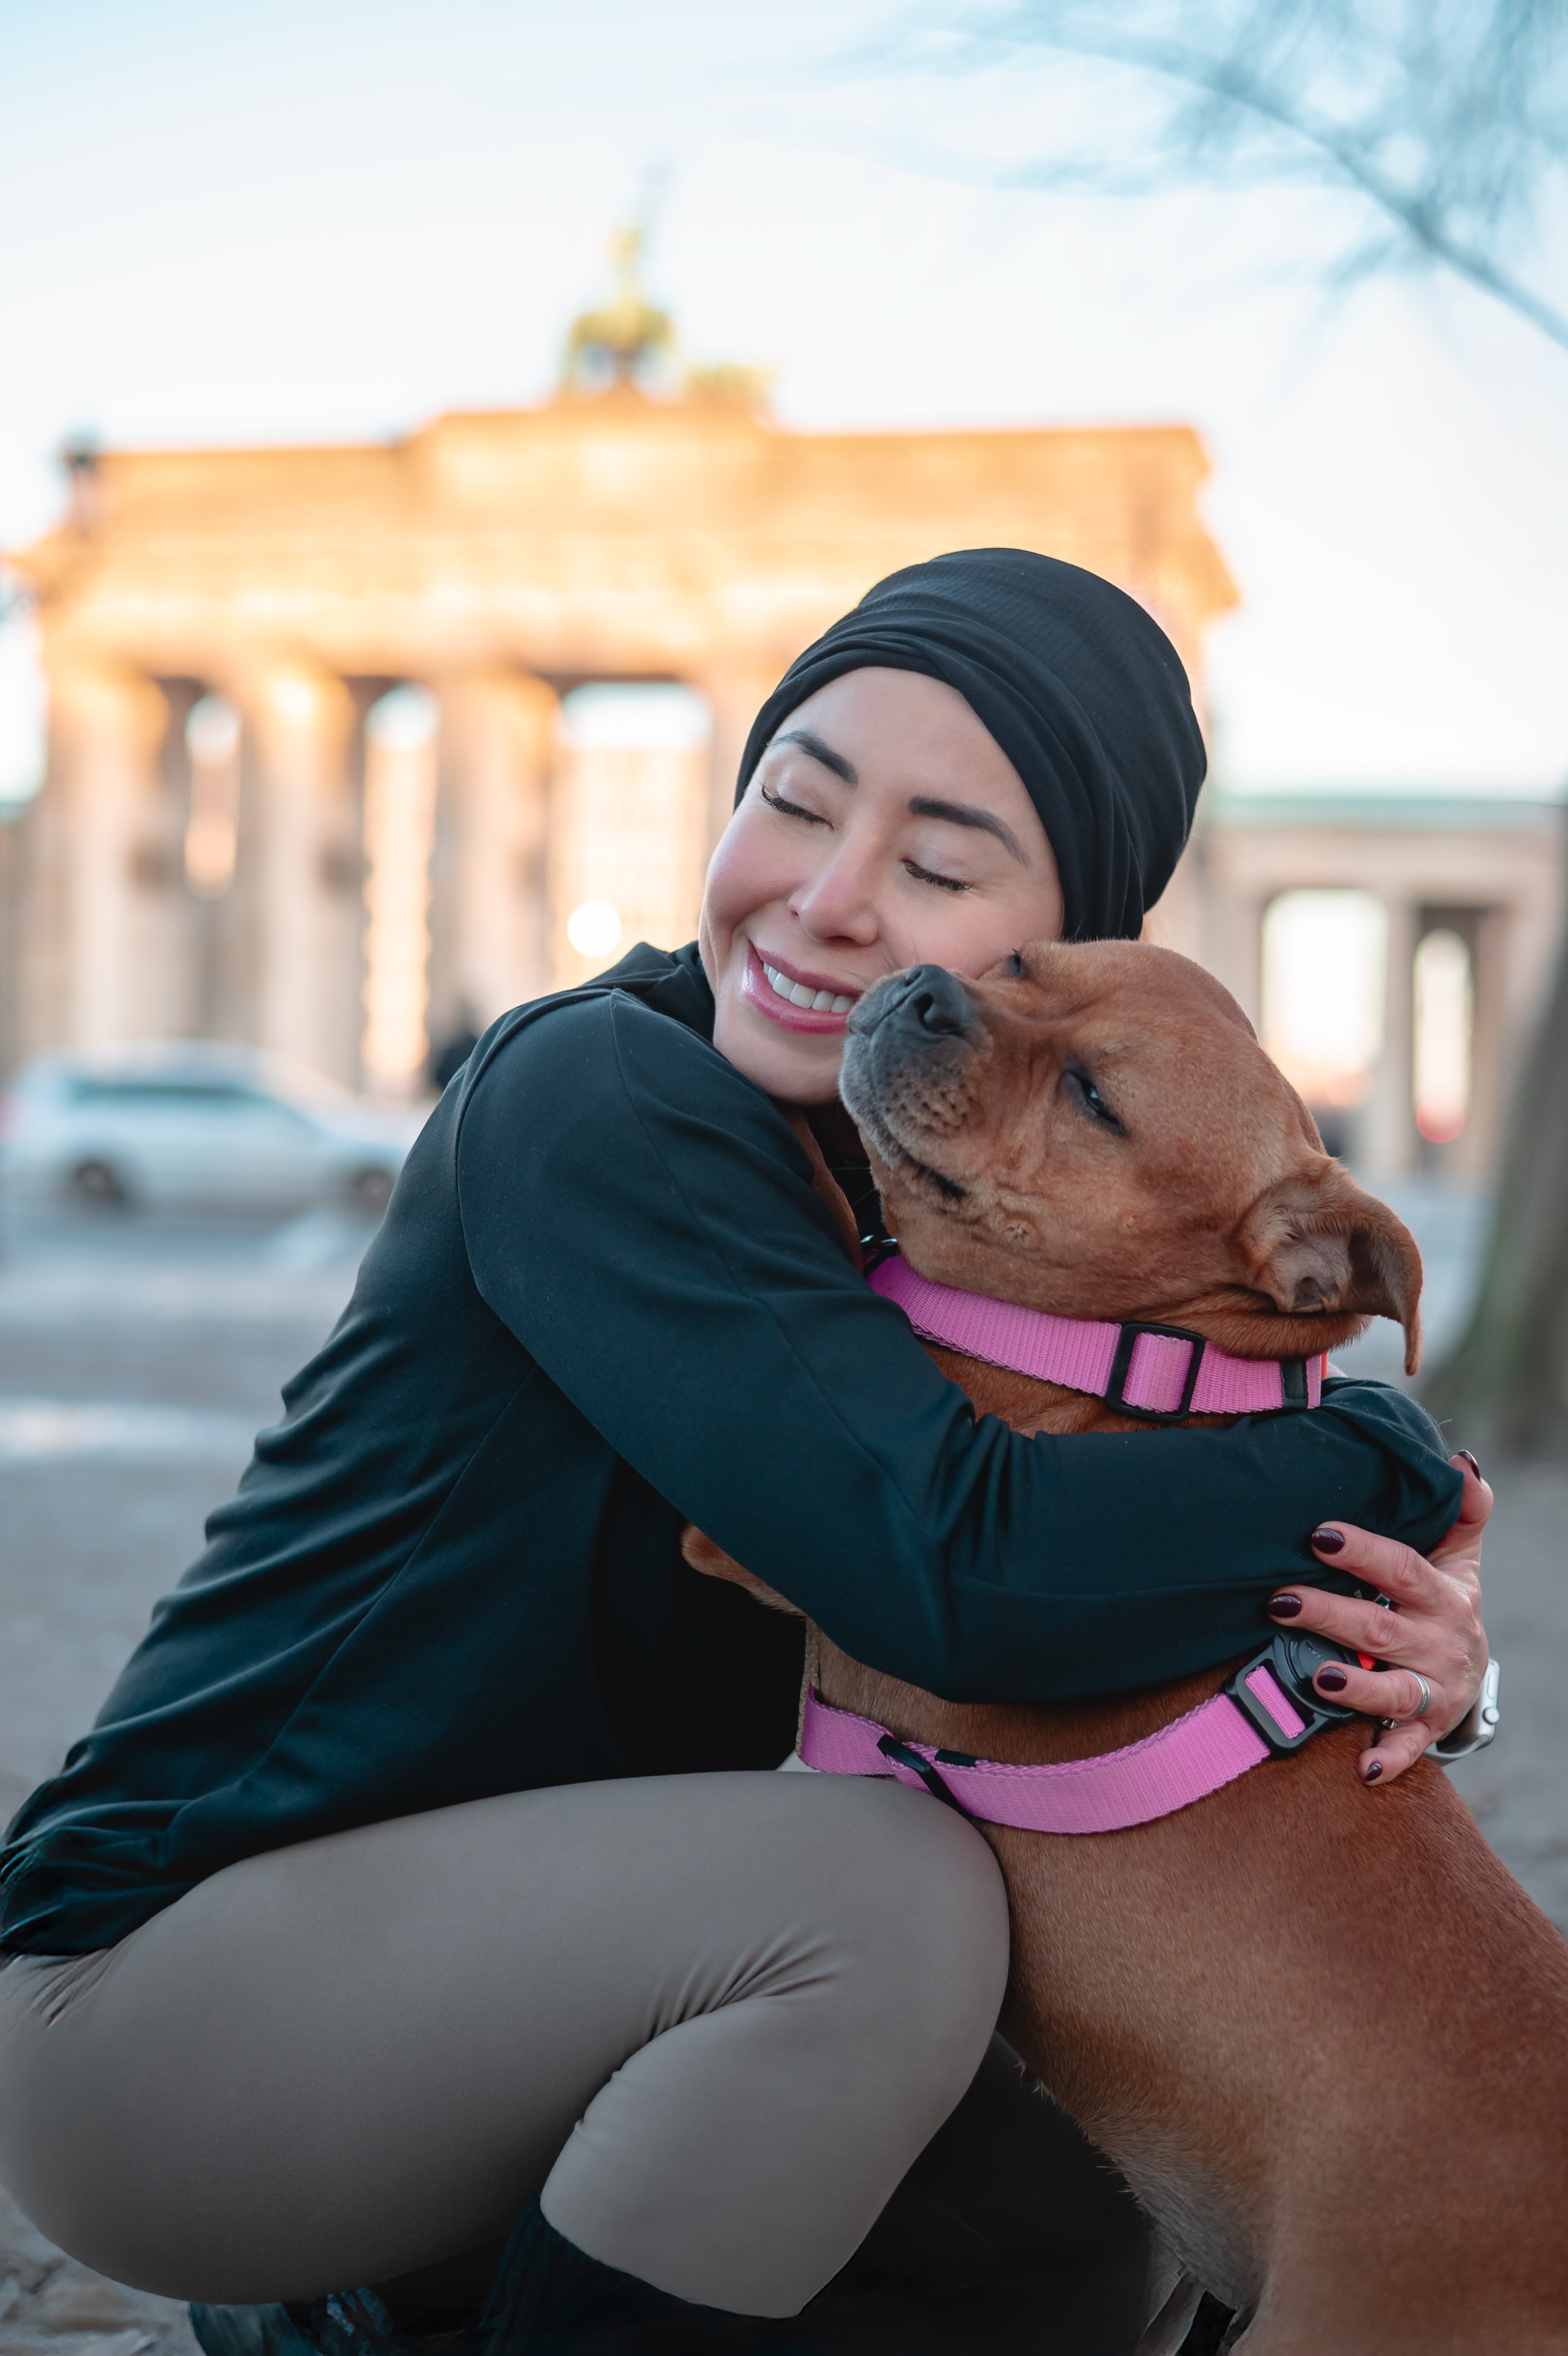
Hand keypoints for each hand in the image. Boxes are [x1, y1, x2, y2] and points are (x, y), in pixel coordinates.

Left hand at [1266, 1454, 1491, 1786]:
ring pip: (1393, 1691)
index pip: (1402, 1568)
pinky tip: (1364, 1768)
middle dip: (1330, 1614)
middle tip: (1278, 1599)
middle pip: (1380, 1629)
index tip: (1318, 1533)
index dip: (1362, 1550)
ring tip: (1317, 1675)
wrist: (1471, 1669)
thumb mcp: (1459, 1555)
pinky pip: (1408, 1746)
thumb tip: (1461, 1463)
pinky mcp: (1427, 1727)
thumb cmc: (1444, 1598)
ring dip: (1355, 1687)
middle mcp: (1441, 1644)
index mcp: (1445, 1596)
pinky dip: (1389, 1758)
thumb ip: (1461, 1509)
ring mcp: (1434, 1689)